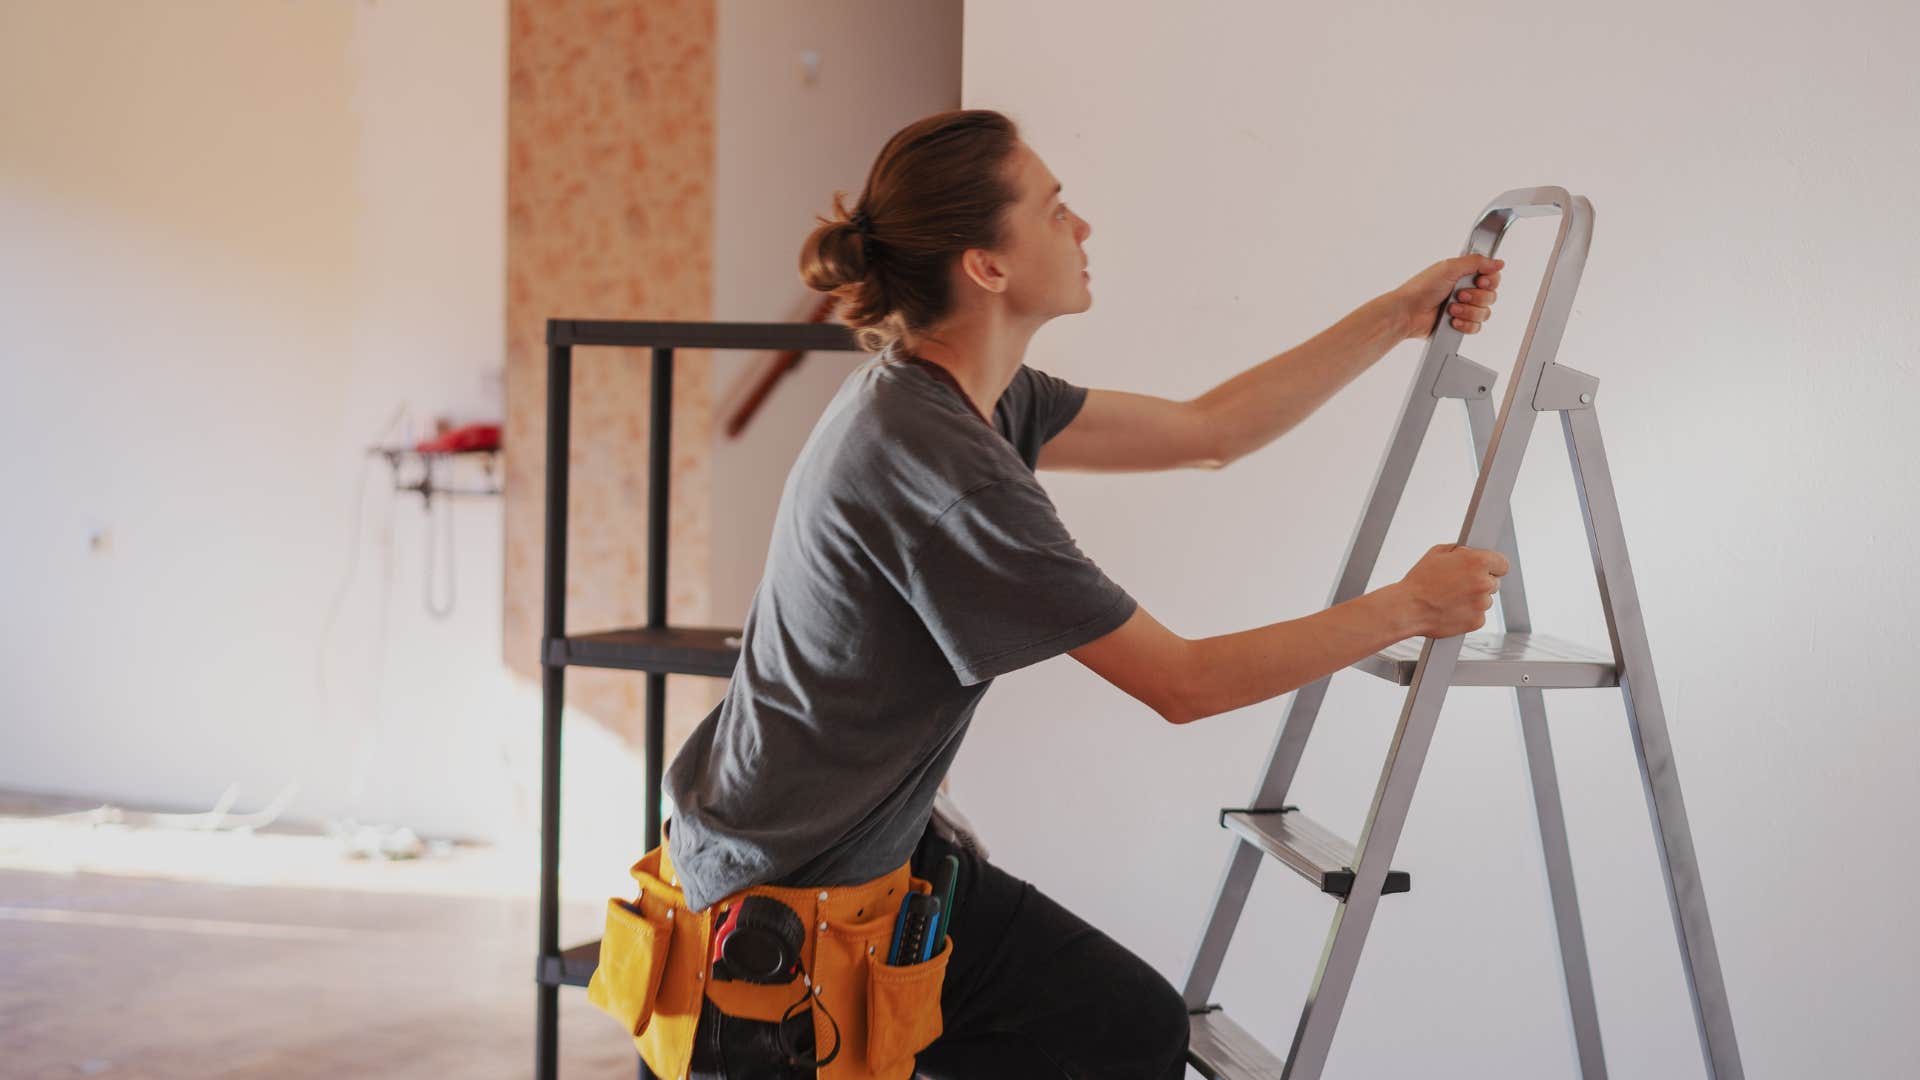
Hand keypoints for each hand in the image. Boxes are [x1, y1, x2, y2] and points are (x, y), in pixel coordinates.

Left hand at [1392, 255, 1504, 341]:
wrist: (1407, 312)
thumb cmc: (1421, 288)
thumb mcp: (1449, 267)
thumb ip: (1476, 262)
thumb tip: (1498, 262)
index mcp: (1464, 275)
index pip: (1492, 277)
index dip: (1490, 280)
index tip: (1480, 280)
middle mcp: (1466, 291)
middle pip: (1491, 295)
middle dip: (1476, 296)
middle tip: (1460, 295)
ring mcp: (1463, 309)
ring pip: (1485, 313)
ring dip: (1468, 311)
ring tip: (1451, 308)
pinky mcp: (1459, 324)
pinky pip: (1476, 327)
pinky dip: (1465, 324)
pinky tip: (1452, 320)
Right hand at [1392, 543, 1509, 637]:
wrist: (1408, 608)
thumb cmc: (1419, 582)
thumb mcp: (1437, 553)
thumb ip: (1460, 550)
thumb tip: (1469, 552)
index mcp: (1477, 562)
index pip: (1502, 563)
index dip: (1493, 566)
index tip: (1487, 569)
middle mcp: (1484, 583)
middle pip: (1494, 582)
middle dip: (1480, 581)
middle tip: (1460, 583)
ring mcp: (1482, 604)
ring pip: (1486, 600)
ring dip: (1474, 598)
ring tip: (1451, 597)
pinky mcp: (1477, 621)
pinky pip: (1478, 615)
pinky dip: (1468, 613)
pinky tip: (1452, 608)